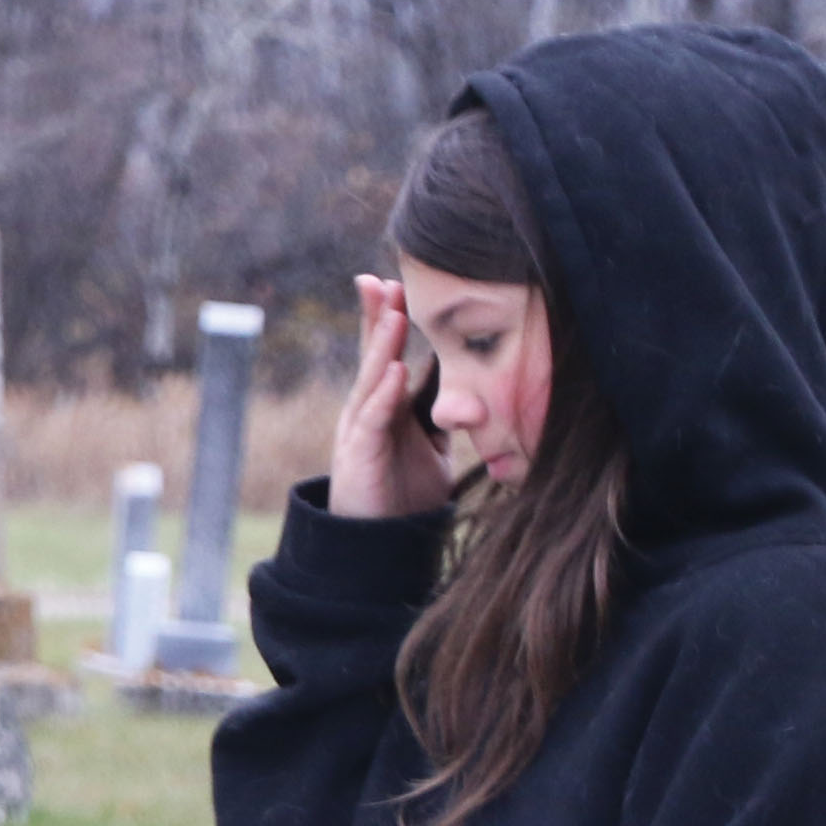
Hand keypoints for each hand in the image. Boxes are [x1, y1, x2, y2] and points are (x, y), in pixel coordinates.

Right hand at [325, 274, 446, 522]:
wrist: (376, 545)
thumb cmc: (402, 494)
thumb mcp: (430, 445)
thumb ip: (439, 413)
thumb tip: (465, 383)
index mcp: (383, 405)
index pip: (386, 354)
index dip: (386, 319)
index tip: (392, 284)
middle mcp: (366, 410)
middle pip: (373, 356)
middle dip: (378, 318)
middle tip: (381, 280)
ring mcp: (360, 431)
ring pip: (372, 379)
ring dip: (383, 345)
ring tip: (394, 313)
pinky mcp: (361, 455)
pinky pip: (374, 419)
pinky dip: (385, 394)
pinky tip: (396, 370)